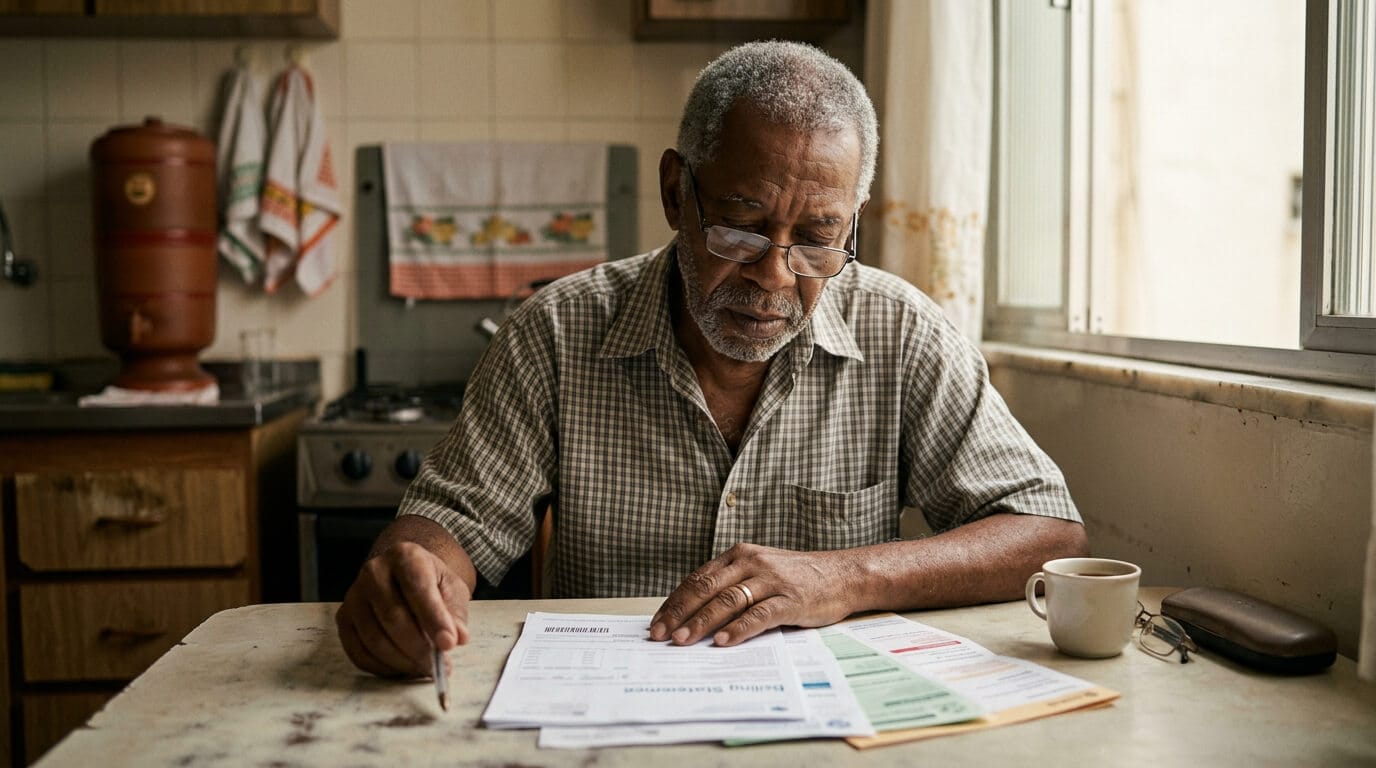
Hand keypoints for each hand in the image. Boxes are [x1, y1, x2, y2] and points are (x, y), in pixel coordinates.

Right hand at [335, 541, 471, 677]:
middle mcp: (374, 571)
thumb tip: (456, 638)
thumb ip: (455, 613)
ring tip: (424, 668)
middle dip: (418, 647)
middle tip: (438, 666)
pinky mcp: (343, 618)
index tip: (449, 644)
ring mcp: (354, 595)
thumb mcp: (452, 590)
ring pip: (374, 638)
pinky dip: (383, 667)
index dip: (433, 619)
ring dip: (402, 661)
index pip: (418, 588)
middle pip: (392, 617)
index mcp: (405, 556)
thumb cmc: (431, 584)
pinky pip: (359, 652)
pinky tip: (403, 667)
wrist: (404, 578)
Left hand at [648, 543, 860, 646]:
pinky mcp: (791, 599)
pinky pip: (759, 614)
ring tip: (684, 640)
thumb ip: (731, 586)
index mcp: (739, 555)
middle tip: (660, 635)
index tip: (656, 623)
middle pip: (707, 588)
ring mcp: (772, 580)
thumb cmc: (797, 578)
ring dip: (703, 622)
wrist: (843, 574)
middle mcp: (752, 562)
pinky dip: (739, 629)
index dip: (674, 602)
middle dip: (680, 613)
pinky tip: (723, 641)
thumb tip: (693, 615)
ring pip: (728, 601)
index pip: (697, 578)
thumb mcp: (759, 572)